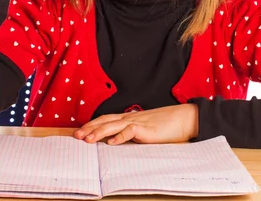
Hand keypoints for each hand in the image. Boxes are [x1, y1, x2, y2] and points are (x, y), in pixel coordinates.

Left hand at [74, 104, 198, 145]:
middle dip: (89, 128)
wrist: (184, 118)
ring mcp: (138, 122)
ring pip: (114, 125)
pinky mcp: (146, 129)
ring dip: (99, 132)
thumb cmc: (167, 124)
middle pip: (105, 120)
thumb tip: (120, 139)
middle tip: (76, 135)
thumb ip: (132, 133)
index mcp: (129, 117)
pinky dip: (120, 136)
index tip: (81, 131)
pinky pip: (130, 131)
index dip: (92, 124)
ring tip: (87, 140)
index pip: (106, 119)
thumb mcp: (145, 128)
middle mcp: (130, 118)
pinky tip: (111, 142)